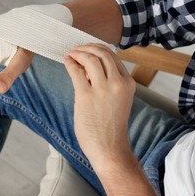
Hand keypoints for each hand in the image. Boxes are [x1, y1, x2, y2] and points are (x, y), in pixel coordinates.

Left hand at [63, 44, 135, 167]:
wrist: (109, 148)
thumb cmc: (111, 126)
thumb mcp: (119, 99)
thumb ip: (110, 82)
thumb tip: (90, 66)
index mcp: (128, 83)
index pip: (113, 56)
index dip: (98, 48)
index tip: (87, 48)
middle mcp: (118, 83)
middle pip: (102, 53)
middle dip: (87, 47)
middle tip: (76, 48)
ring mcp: (102, 89)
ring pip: (90, 58)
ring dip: (77, 52)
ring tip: (70, 54)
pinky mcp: (86, 96)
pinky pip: (76, 72)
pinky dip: (70, 63)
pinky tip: (66, 61)